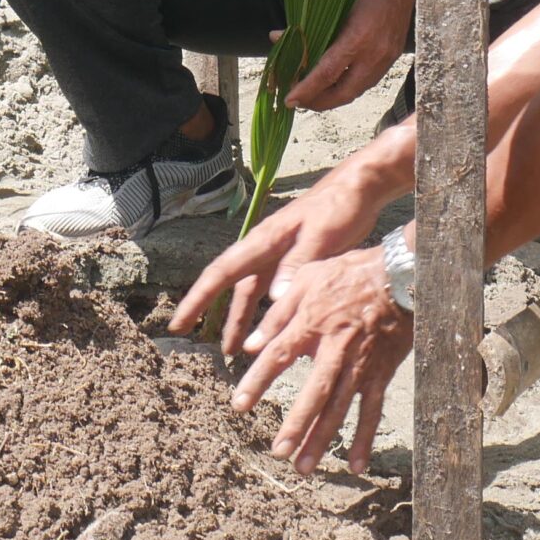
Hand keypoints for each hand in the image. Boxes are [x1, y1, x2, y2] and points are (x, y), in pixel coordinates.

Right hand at [171, 157, 391, 355]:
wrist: (360, 189)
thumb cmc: (338, 207)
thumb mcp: (320, 236)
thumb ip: (297, 265)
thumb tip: (272, 299)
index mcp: (263, 241)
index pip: (221, 273)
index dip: (198, 299)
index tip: (180, 322)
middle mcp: (265, 249)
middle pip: (231, 286)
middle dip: (210, 312)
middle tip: (192, 339)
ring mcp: (279, 256)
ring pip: (251, 292)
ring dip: (241, 319)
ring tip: (234, 351)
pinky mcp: (295, 262)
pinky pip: (271, 293)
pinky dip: (265, 313)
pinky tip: (268, 332)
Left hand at [231, 246, 412, 474]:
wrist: (399, 275)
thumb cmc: (349, 274)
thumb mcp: (307, 280)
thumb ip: (278, 314)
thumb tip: (249, 344)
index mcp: (312, 323)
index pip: (279, 356)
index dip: (258, 380)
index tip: (239, 405)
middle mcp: (335, 349)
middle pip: (314, 392)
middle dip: (297, 424)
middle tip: (279, 451)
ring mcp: (361, 364)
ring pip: (340, 407)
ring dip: (322, 438)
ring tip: (304, 466)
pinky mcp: (381, 373)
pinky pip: (372, 410)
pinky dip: (365, 438)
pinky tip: (355, 464)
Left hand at [287, 0, 411, 112]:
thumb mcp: (331, 2)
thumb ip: (307, 25)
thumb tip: (278, 38)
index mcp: (357, 38)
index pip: (326, 74)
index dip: (306, 89)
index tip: (289, 99)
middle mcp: (374, 54)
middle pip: (343, 93)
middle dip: (318, 102)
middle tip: (299, 101)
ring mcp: (387, 57)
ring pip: (357, 90)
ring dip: (334, 96)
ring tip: (314, 93)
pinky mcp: (393, 56)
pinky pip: (369, 80)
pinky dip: (350, 85)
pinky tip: (337, 81)